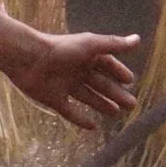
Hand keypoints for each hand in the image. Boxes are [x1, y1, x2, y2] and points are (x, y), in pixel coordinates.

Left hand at [3, 29, 139, 129]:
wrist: (28, 58)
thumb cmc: (61, 49)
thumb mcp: (90, 45)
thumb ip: (113, 44)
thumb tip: (138, 39)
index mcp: (85, 55)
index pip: (106, 64)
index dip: (118, 72)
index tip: (131, 81)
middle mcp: (76, 70)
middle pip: (100, 83)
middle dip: (115, 93)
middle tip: (132, 105)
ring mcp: (65, 85)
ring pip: (88, 97)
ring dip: (102, 105)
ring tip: (117, 114)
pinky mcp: (54, 98)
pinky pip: (70, 111)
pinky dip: (81, 119)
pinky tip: (93, 127)